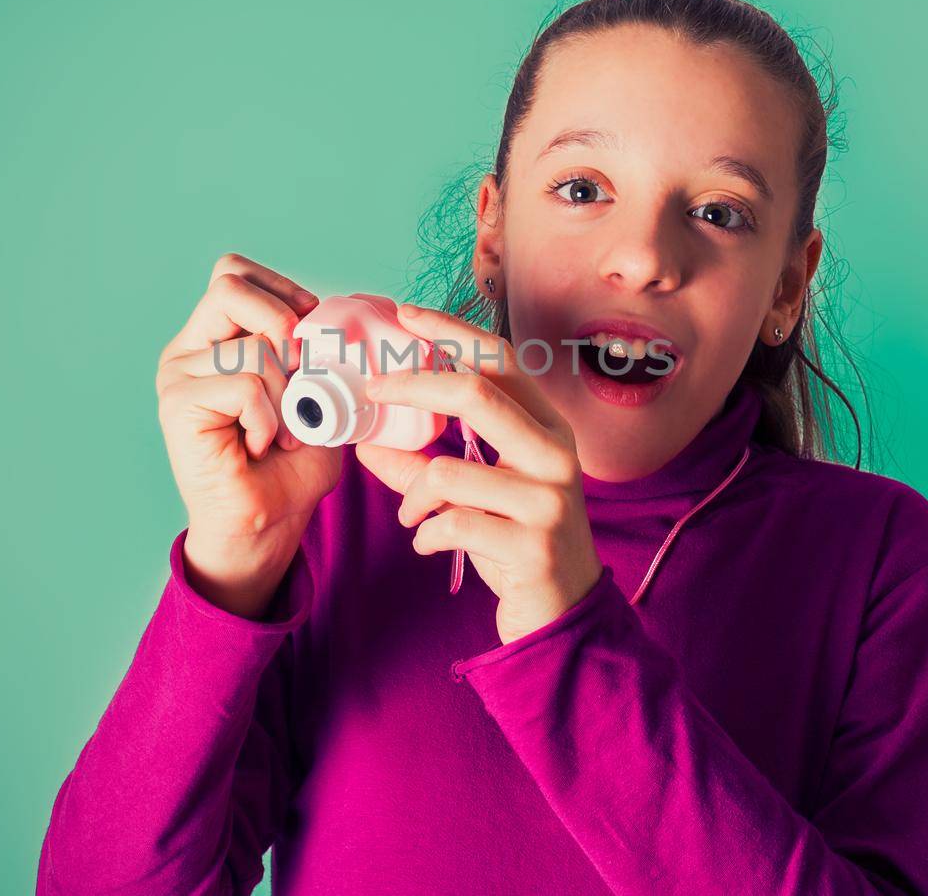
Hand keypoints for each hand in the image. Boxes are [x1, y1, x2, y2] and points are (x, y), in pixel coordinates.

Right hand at [155, 253, 341, 614]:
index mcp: (214, 338)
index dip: (282, 291)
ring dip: (288, 392)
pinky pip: (244, 385)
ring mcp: (177, 375)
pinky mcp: (176, 405)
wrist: (265, 525)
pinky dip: (269, 417)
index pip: (235, 273)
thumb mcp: (317, 394)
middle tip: (302, 371)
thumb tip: (332, 316)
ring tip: (285, 431)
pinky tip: (261, 444)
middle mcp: (188, 350)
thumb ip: (315, 352)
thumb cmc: (289, 465)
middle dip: (283, 322)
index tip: (311, 334)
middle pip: (229, 284)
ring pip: (252, 347)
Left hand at [354, 303, 603, 645]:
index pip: (500, 359)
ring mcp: (548, 499)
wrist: (562, 614)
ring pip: (449, 471)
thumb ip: (420, 464)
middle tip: (372, 390)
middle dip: (413, 385)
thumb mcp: (475, 494)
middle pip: (478, 393)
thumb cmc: (515, 542)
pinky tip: (430, 544)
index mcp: (545, 428)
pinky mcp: (533, 545)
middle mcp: (555, 453)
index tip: (405, 313)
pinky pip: (452, 524)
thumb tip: (365, 437)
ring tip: (411, 515)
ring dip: (413, 495)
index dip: (452, 331)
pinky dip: (425, 534)